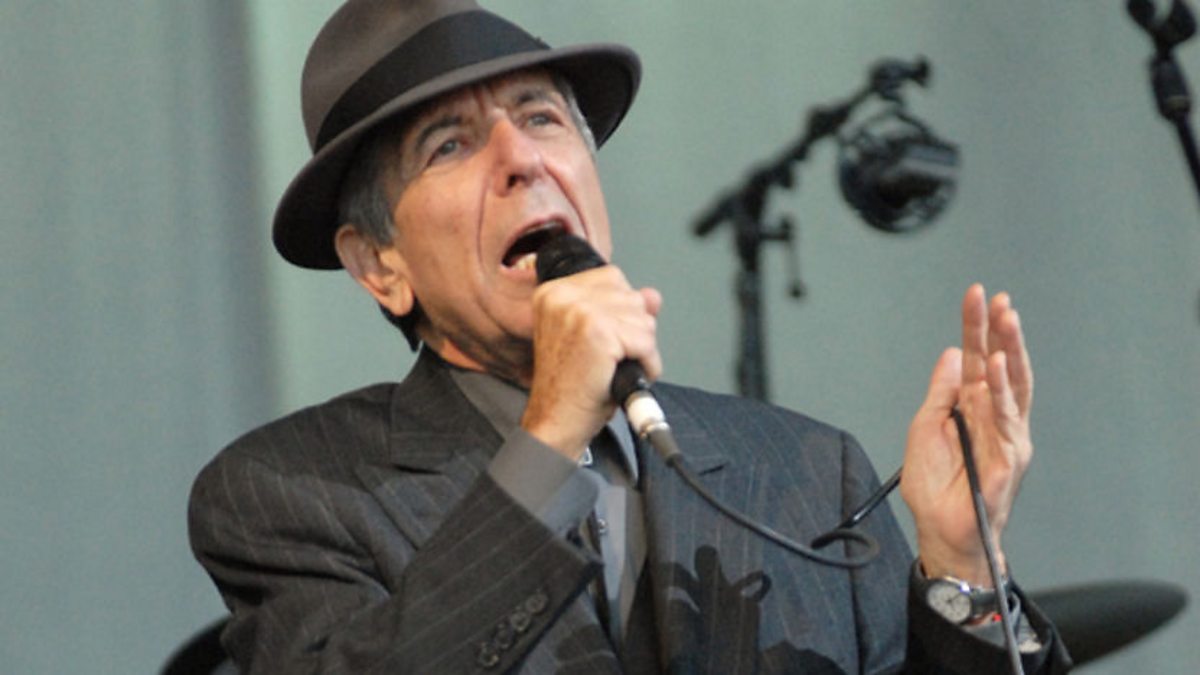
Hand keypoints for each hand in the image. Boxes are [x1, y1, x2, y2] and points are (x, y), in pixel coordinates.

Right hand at [520, 265, 661, 459]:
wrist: (556, 421)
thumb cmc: (570, 386)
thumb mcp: (595, 338)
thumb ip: (623, 310)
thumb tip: (652, 295)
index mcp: (553, 292)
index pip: (613, 278)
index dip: (621, 312)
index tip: (607, 338)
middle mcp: (562, 296)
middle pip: (631, 296)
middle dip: (633, 331)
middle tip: (610, 358)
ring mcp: (579, 311)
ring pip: (643, 318)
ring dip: (640, 349)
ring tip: (615, 367)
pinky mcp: (598, 332)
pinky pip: (646, 341)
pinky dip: (646, 364)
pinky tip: (622, 375)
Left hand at [899, 284, 1032, 584]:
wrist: (940, 529)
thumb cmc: (934, 486)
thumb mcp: (925, 426)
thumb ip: (942, 391)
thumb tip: (954, 353)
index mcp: (972, 406)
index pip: (977, 358)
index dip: (975, 327)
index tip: (975, 294)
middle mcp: (994, 415)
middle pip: (1001, 364)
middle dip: (1000, 331)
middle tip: (998, 300)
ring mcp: (1006, 434)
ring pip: (1014, 384)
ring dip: (1011, 350)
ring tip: (1006, 319)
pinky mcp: (1011, 455)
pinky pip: (1008, 418)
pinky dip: (1004, 392)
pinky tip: (999, 368)